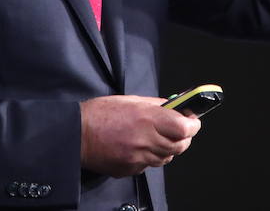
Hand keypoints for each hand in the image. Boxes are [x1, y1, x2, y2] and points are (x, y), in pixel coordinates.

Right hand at [80, 95, 200, 177]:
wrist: (77, 134)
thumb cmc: (100, 113)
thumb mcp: (130, 100)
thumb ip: (155, 105)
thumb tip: (173, 107)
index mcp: (147, 118)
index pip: (184, 127)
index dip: (193, 124)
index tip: (192, 120)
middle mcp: (146, 140)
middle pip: (180, 145)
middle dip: (184, 137)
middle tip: (180, 129)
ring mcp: (138, 158)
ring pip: (167, 157)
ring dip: (168, 148)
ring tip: (157, 137)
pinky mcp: (131, 169)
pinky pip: (150, 165)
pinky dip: (151, 157)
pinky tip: (140, 147)